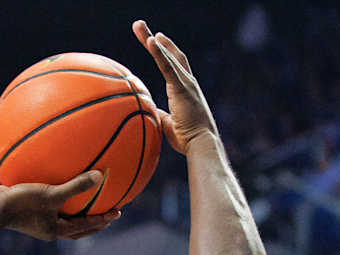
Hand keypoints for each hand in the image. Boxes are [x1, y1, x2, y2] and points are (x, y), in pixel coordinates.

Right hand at [0, 171, 121, 240]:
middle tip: (108, 211)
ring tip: (85, 199)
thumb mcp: (51, 194)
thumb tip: (100, 175)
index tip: (117, 211)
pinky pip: (48, 202)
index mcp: (57, 231)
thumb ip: (76, 186)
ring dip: (75, 211)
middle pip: (78, 228)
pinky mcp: (28, 209)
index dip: (103, 219)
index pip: (86, 226)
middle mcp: (49, 229)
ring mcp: (38, 221)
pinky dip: (57, 195)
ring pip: (62, 217)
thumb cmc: (21, 204)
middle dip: (93, 221)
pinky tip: (57, 179)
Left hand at [133, 20, 217, 154]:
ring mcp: (186, 83)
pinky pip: (167, 67)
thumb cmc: (188, 140)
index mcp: (185, 90)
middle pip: (170, 54)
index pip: (173, 65)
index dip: (165, 51)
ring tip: (137, 25)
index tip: (154, 40)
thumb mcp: (169, 126)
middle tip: (140, 26)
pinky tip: (149, 40)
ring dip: (151, 39)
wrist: (201, 144)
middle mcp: (187, 82)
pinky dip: (158, 53)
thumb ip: (159, 116)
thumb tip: (146, 113)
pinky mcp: (182, 87)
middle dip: (155, 39)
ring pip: (167, 56)